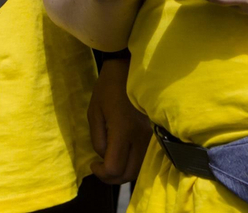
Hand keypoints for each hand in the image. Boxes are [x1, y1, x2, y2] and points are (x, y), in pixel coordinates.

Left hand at [87, 57, 150, 184]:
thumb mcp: (94, 112)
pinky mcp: (154, 134)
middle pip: (128, 174)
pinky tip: (124, 155)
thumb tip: (103, 157)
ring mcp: (150, 137)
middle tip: (101, 167)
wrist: (132, 69)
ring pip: (139, 169)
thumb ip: (97, 139)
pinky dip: (133, 163)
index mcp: (123, 131)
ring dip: (123, 171)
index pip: (114, 168)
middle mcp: (140, 137)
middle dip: (111, 177)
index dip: (101, 172)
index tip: (93, 164)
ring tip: (112, 161)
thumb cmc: (108, 88)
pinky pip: (145, 158)